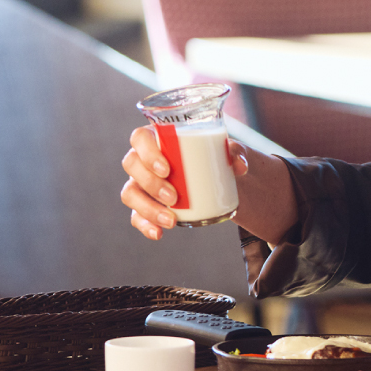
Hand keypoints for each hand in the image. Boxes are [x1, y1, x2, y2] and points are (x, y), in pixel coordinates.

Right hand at [120, 126, 249, 239]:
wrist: (217, 180)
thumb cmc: (215, 157)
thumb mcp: (228, 151)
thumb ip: (236, 152)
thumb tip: (240, 165)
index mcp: (158, 138)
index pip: (140, 137)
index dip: (148, 153)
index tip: (167, 169)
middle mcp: (143, 158)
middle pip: (132, 164)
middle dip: (150, 183)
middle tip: (174, 197)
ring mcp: (141, 182)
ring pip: (130, 193)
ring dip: (147, 208)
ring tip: (171, 220)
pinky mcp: (144, 204)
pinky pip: (135, 215)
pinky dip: (145, 225)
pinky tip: (158, 233)